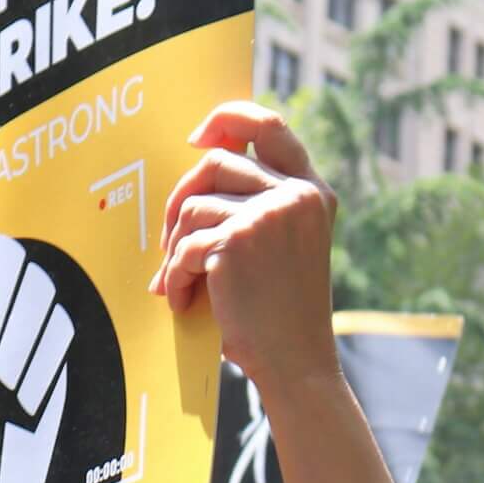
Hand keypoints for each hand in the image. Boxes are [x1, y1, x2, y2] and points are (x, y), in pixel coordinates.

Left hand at [152, 105, 338, 391]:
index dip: (227, 118)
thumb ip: (256, 205)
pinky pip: (184, 244)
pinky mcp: (238, 239)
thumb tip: (194, 176)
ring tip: (179, 280)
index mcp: (313, 192)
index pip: (269, 124)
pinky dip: (175, 276)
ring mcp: (269, 213)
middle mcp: (296, 195)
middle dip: (181, 197)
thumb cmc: (282, 314)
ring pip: (193, 204)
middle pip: (216, 161)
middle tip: (170, 239)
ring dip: (175, 246)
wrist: (296, 364)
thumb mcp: (284, 247)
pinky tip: (183, 302)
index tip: (196, 138)